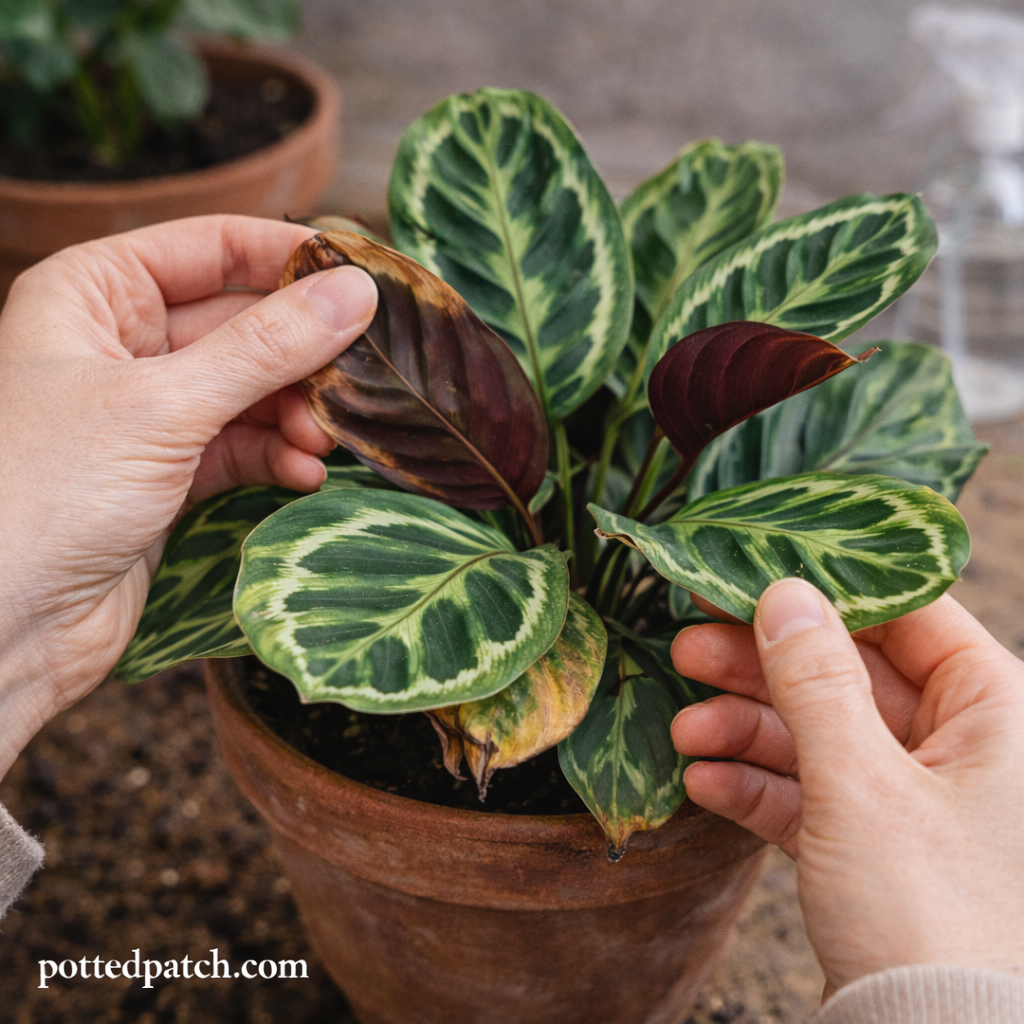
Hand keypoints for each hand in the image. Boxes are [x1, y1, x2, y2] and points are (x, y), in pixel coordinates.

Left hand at [0, 215, 375, 777]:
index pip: (211, 246)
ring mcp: (147, 411)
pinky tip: (304, 474)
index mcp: (92, 292)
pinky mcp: (169, 472)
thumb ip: (265, 347)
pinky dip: (278, 456)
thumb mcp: (163, 406)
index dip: (288, 257)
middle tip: (360, 375)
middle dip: (301, 353)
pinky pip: (243, 445)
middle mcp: (120, 343)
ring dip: (296, 413)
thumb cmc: (43, 493)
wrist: (7, 626)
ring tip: (326, 439)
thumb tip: (355, 292)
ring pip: (250, 389)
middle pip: (242, 322)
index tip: (362, 277)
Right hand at [671, 579, 1023, 996]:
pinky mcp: (877, 850)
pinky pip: (812, 795)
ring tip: (682, 727)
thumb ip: (817, 680)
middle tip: (687, 646)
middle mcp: (962, 749)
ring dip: (745, 730)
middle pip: (849, 676)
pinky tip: (703, 781)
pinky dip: (757, 785)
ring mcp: (916, 802)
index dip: (825, 594)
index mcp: (996, 713)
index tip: (747, 578)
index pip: (908, 618)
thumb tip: (783, 591)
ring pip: (821, 736)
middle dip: (762, 667)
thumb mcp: (861, 783)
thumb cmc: (930, 913)